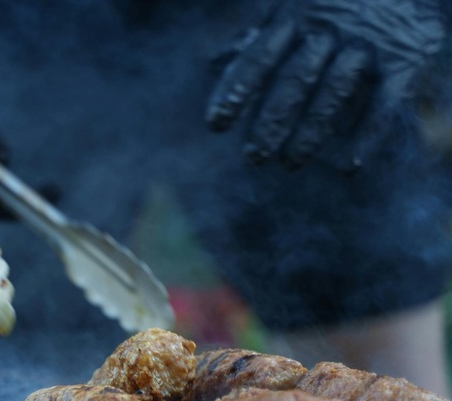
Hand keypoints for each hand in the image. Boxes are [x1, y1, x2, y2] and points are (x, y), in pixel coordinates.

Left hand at [205, 0, 446, 171]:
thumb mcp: (294, 7)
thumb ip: (258, 38)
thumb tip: (215, 64)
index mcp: (295, 17)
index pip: (258, 58)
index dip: (236, 91)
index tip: (215, 124)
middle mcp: (328, 30)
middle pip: (293, 80)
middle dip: (271, 121)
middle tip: (253, 157)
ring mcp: (365, 44)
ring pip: (332, 93)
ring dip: (310, 133)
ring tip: (289, 164)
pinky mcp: (403, 59)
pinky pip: (385, 101)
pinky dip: (368, 135)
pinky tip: (349, 167)